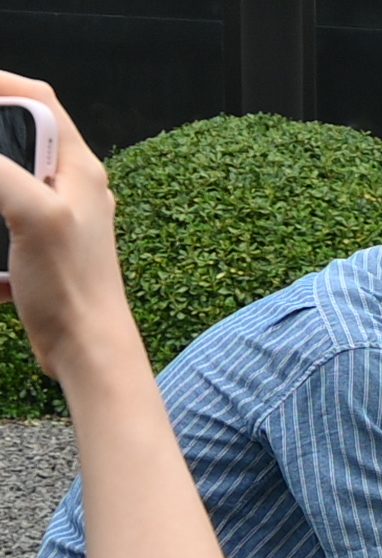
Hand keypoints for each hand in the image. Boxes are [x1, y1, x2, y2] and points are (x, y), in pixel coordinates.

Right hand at [0, 73, 141, 382]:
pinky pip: (4, 222)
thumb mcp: (32, 214)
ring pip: (7, 184)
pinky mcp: (44, 248)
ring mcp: (59, 217)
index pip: (38, 99)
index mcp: (79, 168)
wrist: (90, 351)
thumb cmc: (72, 286)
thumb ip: (0, 167)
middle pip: (16, 138)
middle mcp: (73, 186)